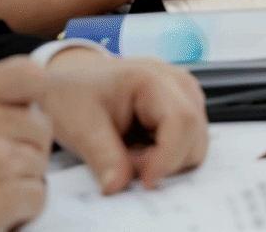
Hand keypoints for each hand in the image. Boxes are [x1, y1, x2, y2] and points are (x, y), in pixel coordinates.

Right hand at [0, 58, 50, 231]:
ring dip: (19, 182)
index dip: (29, 97)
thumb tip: (30, 91)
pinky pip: (36, 196)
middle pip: (40, 127)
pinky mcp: (3, 196)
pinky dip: (21, 210)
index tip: (19, 117)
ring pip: (39, 163)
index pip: (24, 73)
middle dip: (25, 151)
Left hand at [38, 49, 205, 193]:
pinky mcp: (181, 110)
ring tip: (129, 156)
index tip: (144, 182)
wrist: (69, 84)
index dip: (168, 156)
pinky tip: (138, 151)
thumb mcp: (79, 127)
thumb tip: (118, 186)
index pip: (182, 120)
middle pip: (195, 134)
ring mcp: (184, 96)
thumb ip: (103, 158)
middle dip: (165, 161)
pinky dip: (165, 157)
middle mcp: (178, 84)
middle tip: (127, 167)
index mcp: (153, 78)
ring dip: (166, 160)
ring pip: (195, 142)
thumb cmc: (73, 95)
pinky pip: (187, 143)